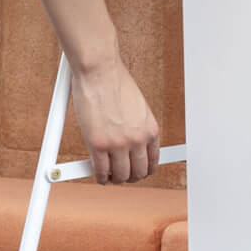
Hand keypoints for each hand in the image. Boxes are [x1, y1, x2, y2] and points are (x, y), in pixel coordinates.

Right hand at [70, 55, 159, 183]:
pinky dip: (99, 176)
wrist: (99, 71)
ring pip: (120, 176)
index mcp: (151, 130)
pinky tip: (97, 175)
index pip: (153, 161)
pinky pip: (100, 171)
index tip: (137, 172)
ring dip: (115, 179)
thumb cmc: (114, 84)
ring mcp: (118, 144)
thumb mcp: (138, 108)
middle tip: (121, 176)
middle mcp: (138, 140)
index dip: (144, 170)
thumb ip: (137, 127)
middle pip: (138, 172)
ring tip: (109, 176)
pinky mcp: (98, 145)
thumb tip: (131, 144)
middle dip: (130, 177)